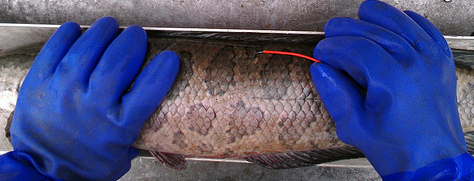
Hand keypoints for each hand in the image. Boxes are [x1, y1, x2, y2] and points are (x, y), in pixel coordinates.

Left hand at [9, 17, 178, 179]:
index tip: (168, 57)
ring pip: (87, 49)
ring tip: (110, 27)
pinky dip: (67, 36)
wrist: (42, 174)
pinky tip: (77, 31)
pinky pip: (54, 51)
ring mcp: (64, 92)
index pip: (149, 87)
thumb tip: (153, 115)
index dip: (163, 67)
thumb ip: (137, 133)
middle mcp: (92, 105)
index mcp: (118, 125)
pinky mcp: (40, 85)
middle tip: (136, 36)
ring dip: (103, 32)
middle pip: (118, 61)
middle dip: (132, 41)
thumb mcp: (122, 156)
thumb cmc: (84, 167)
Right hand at [310, 0, 473, 179]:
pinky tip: (397, 19)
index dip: (333, 46)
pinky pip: (427, 31)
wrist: (432, 162)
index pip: (356, 48)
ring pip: (402, 23)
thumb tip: (320, 69)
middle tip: (331, 32)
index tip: (321, 52)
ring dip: (378, 15)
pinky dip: (410, 21)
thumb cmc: (398, 149)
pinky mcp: (441, 64)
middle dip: (347, 28)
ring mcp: (431, 62)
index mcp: (392, 82)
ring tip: (360, 13)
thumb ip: (334, 94)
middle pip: (375, 31)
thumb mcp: (354, 126)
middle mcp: (415, 65)